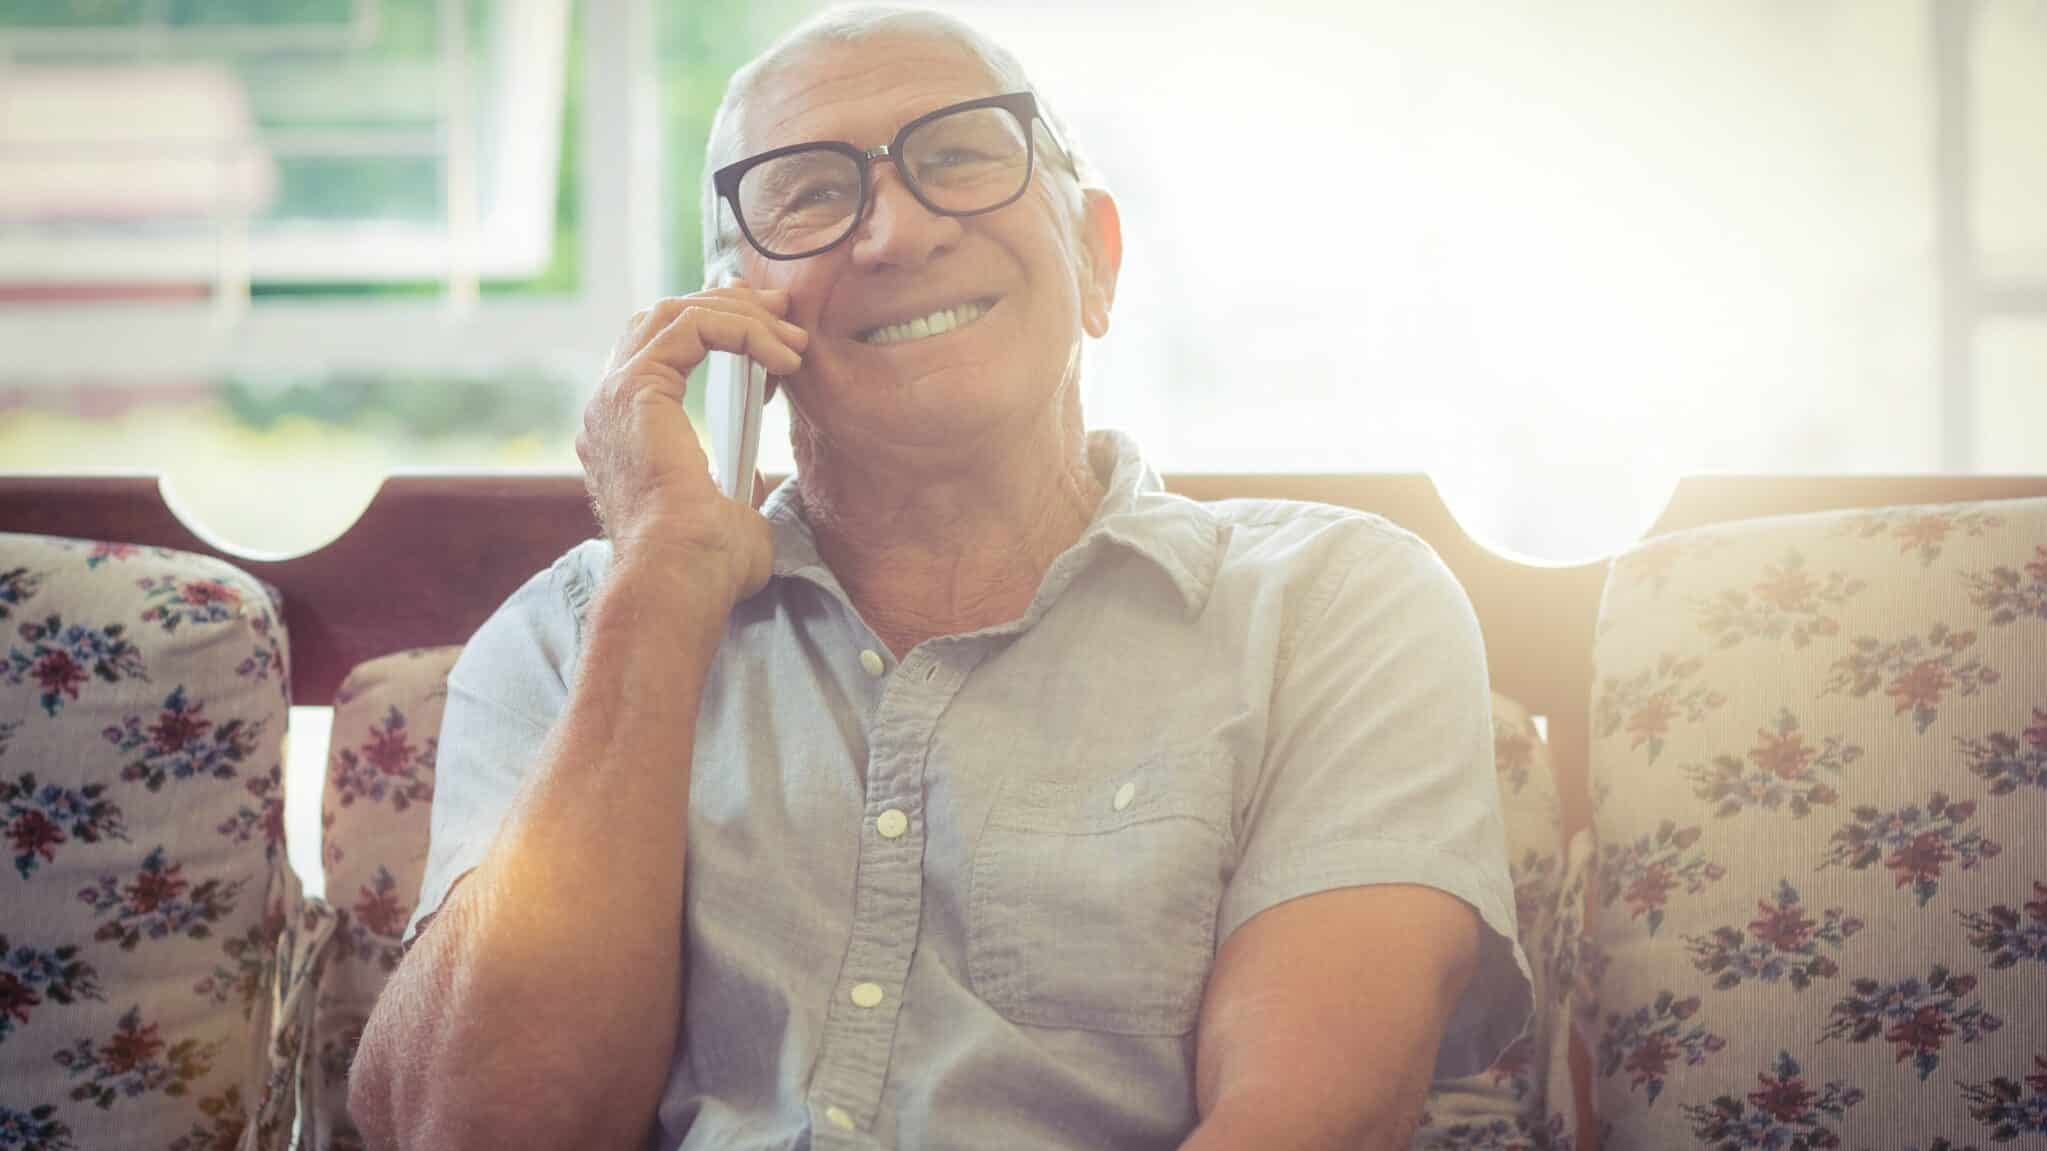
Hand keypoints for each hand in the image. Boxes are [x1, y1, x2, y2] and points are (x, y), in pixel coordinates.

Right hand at [577, 286, 806, 608]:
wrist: (679, 581)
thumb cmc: (704, 569)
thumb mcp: (728, 517)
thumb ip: (732, 489)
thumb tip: (750, 479)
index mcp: (622, 433)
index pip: (659, 349)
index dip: (716, 328)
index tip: (772, 337)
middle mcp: (608, 407)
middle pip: (664, 320)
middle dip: (731, 307)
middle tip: (784, 317)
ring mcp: (614, 394)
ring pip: (678, 313)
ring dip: (743, 316)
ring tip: (793, 337)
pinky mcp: (636, 388)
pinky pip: (693, 326)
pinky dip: (742, 330)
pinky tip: (782, 356)